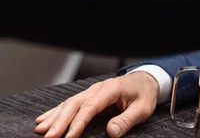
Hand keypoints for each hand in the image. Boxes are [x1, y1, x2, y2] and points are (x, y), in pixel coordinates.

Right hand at [35, 72, 158, 137]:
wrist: (146, 80)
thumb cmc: (145, 94)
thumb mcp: (143, 108)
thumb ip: (127, 119)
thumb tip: (111, 132)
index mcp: (111, 89)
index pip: (91, 107)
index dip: (78, 122)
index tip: (68, 137)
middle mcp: (98, 89)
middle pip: (75, 104)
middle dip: (60, 121)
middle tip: (48, 137)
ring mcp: (92, 91)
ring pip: (69, 103)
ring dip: (54, 117)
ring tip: (40, 129)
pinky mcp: (89, 95)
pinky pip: (70, 103)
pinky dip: (56, 112)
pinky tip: (44, 119)